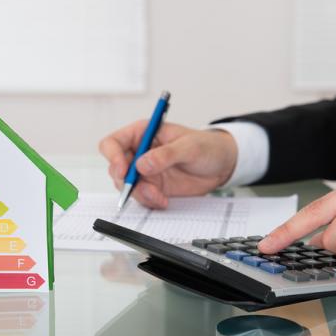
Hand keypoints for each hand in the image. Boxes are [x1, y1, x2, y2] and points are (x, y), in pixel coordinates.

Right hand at [98, 120, 237, 208]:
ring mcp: (145, 172)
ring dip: (140, 194)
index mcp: (142, 134)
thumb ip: (166, 154)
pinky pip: (142, 198)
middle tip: (145, 189)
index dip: (113, 157)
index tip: (123, 171)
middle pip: (116, 169)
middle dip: (127, 182)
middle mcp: (139, 153)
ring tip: (159, 197)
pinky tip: (164, 201)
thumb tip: (142, 164)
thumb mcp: (190, 146)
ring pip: (127, 187)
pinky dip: (149, 202)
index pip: (113, 143)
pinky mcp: (153, 187)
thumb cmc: (207, 146)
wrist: (222, 165)